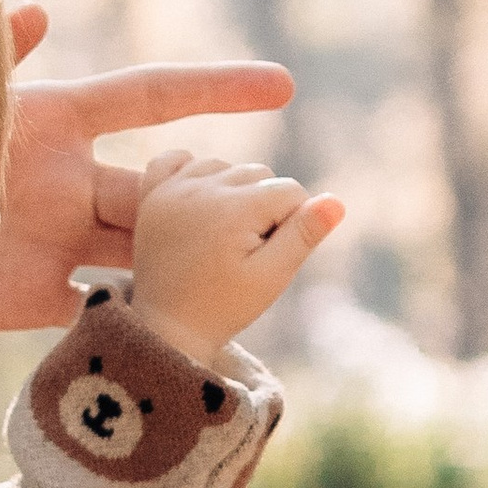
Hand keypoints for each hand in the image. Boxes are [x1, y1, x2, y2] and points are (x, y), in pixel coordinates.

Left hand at [0, 7, 299, 337]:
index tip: (281, 84)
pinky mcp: (42, 295)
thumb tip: (35, 9)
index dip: (214, 89)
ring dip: (190, 261)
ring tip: (246, 270)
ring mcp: (63, 239)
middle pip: (162, 188)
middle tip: (273, 205)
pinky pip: (103, 308)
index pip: (149, 97)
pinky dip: (137, 320)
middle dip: (217, 197)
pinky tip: (177, 329)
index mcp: (59, 123)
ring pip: (147, 249)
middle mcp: (72, 180)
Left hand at [131, 146, 344, 355]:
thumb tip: (335, 201)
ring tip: (221, 236)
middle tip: (242, 251)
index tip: (265, 257)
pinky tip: (197, 200)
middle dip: (263, 207)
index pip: (291, 192)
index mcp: (236, 207)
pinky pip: (176, 159)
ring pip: (226, 166)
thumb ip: (303, 236)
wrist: (166, 328)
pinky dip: (192, 172)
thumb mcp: (271, 276)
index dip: (290, 226)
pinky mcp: (152, 194)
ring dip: (232, 191)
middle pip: (260, 173)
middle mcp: (204, 187)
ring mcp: (174, 188)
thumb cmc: (224, 307)